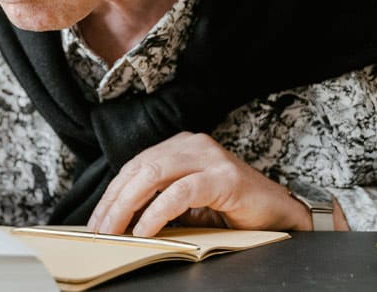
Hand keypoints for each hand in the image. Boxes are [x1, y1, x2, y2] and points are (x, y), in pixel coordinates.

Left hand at [87, 132, 313, 236]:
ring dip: (128, 206)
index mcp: (182, 146)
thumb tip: (121, 222)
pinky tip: (144, 230)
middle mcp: (193, 144)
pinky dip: (157, 212)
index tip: (96, 219)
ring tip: (115, 231)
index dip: (113, 193)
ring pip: (154, 174)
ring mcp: (209, 157)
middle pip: (140, 168)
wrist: (279, 216)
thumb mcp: (189, 205)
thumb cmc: (233, 211)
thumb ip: (160, 203)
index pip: (136, 165)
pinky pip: (180, 193)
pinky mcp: (223, 177)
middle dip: (115, 201)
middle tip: (99, 229)